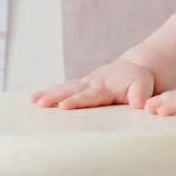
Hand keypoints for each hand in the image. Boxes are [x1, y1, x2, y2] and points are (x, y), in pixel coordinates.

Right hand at [30, 59, 155, 109]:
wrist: (133, 69)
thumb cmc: (138, 81)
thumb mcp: (143, 86)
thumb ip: (140, 94)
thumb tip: (139, 104)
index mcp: (105, 86)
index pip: (89, 96)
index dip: (76, 101)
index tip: (63, 107)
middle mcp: (91, 83)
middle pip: (70, 90)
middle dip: (54, 97)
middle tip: (39, 103)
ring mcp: (84, 83)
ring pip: (64, 88)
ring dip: (48, 94)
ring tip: (32, 101)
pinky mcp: (80, 86)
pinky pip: (63, 89)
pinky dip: (49, 93)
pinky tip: (34, 100)